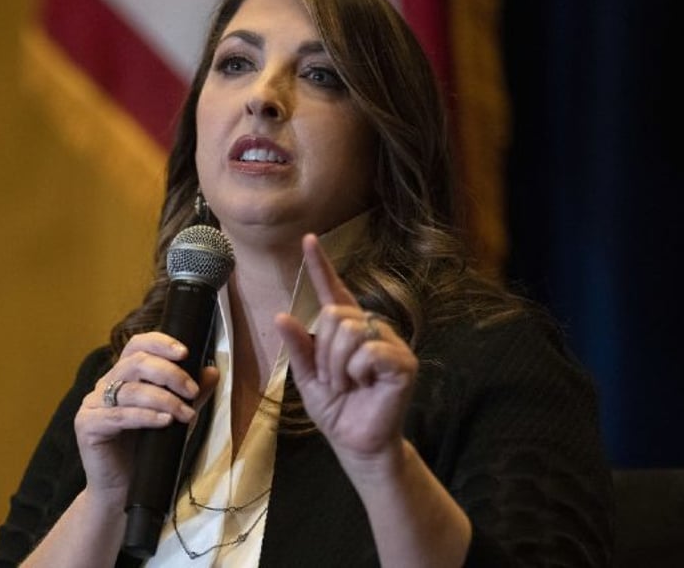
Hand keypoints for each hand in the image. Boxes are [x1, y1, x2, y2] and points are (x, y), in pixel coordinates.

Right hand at [73, 332, 218, 504]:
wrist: (124, 491)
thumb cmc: (148, 452)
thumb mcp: (176, 417)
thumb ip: (191, 394)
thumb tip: (212, 371)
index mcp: (124, 376)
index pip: (137, 345)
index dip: (160, 343)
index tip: (185, 353)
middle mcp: (106, 385)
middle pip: (136, 362)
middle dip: (170, 373)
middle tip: (192, 391)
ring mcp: (93, 404)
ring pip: (130, 389)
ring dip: (164, 399)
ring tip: (185, 414)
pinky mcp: (87, 425)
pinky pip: (119, 415)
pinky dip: (145, 416)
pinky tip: (165, 422)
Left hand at [275, 234, 417, 469]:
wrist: (355, 443)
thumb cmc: (335, 408)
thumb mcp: (307, 377)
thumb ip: (298, 346)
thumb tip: (281, 315)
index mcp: (346, 329)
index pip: (332, 291)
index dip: (320, 265)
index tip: (307, 240)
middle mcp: (369, 328)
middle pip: (334, 315)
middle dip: (324, 353)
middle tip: (335, 380)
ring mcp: (389, 343)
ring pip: (349, 331)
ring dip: (338, 366)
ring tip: (348, 385)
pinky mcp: (403, 362)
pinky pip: (370, 351)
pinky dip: (357, 372)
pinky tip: (366, 385)